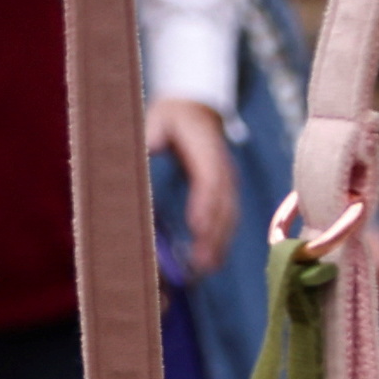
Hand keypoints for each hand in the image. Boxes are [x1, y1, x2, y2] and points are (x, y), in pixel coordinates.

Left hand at [152, 94, 236, 281]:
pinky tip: (212, 262)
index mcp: (206, 149)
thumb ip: (154, 131)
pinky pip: (228, 219)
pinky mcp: (226, 193)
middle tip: (201, 262)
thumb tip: (150, 144)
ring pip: (229, 216)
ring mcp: (228, 182)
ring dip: (219, 243)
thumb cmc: (172, 118)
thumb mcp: (159, 118)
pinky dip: (221, 241)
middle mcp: (222, 169)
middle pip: (223, 205)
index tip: (197, 226)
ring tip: (206, 268)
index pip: (209, 179)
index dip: (205, 204)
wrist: (196, 109)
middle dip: (214, 234)